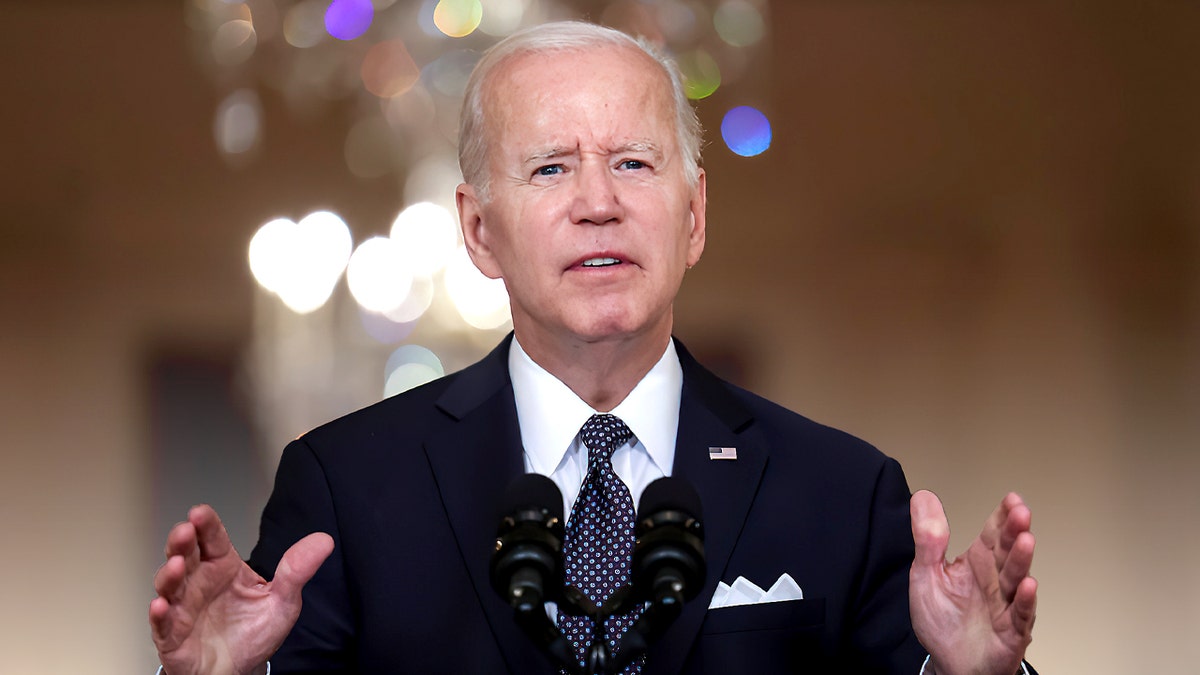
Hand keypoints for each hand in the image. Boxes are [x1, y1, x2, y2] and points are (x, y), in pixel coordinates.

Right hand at [149, 505, 333, 674]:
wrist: (240, 670)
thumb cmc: (253, 633)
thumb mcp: (283, 601)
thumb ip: (297, 570)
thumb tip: (324, 541)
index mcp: (224, 567)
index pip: (213, 539)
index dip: (206, 524)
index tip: (201, 512)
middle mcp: (199, 582)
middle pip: (185, 554)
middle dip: (182, 541)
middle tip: (185, 532)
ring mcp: (183, 607)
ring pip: (169, 585)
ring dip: (169, 574)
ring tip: (177, 566)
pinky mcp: (172, 635)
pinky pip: (162, 624)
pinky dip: (159, 615)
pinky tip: (161, 605)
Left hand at [909, 491, 1037, 674]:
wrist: (949, 664)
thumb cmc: (942, 620)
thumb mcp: (925, 574)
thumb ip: (927, 538)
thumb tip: (923, 497)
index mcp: (977, 563)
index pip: (992, 534)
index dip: (1002, 516)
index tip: (1011, 499)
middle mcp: (996, 580)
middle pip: (1007, 551)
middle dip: (1015, 531)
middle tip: (1021, 512)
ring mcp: (1006, 605)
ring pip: (1016, 579)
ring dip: (1022, 560)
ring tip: (1026, 540)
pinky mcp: (1011, 632)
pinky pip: (1020, 615)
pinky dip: (1025, 601)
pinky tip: (1028, 586)